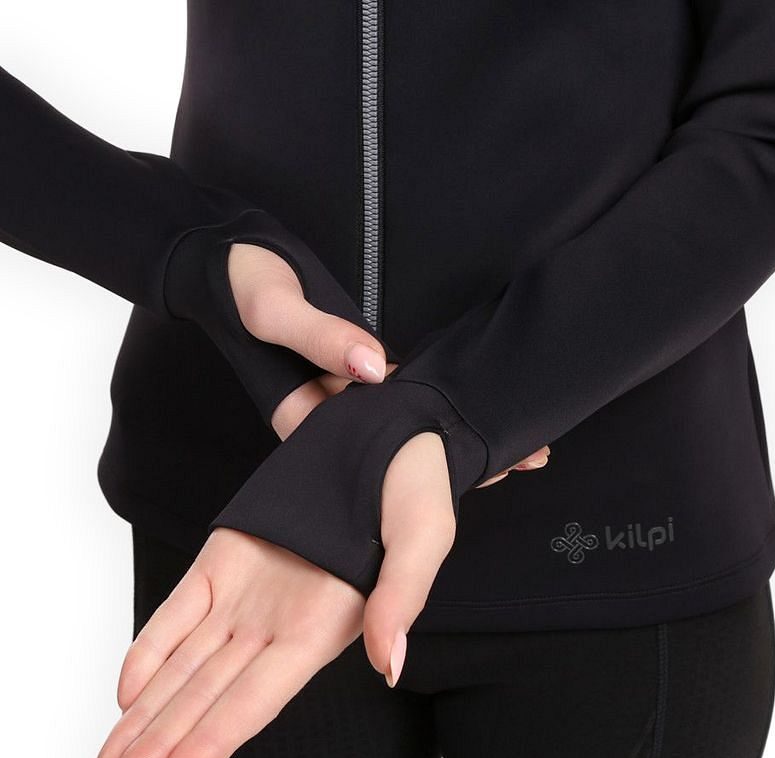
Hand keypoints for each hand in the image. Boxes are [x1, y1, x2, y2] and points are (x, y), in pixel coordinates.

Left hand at [95, 433, 551, 757]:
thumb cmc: (413, 486)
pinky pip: (178, 613)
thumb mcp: (424, 533)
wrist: (385, 435)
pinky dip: (149, 649)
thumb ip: (404, 597)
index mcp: (323, 625)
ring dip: (144, 718)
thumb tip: (390, 665)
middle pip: (205, 702)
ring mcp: (246, 594)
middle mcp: (278, 623)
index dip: (208, 748)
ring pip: (183, 668)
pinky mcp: (224, 561)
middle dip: (156, 753)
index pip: (254, 703)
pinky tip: (126, 692)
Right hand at [228, 243, 551, 463]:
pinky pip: (403, 391)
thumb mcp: (274, 309)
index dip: (426, 467)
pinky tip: (477, 401)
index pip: (373, 455)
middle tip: (524, 460)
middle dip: (458, 457)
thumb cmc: (241, 282)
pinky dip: (438, 397)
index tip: (480, 467)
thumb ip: (321, 338)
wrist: (229, 254)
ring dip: (455, 429)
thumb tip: (376, 369)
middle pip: (399, 449)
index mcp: (303, 420)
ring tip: (522, 445)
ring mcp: (345, 394)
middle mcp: (329, 418)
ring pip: (407, 423)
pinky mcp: (356, 370)